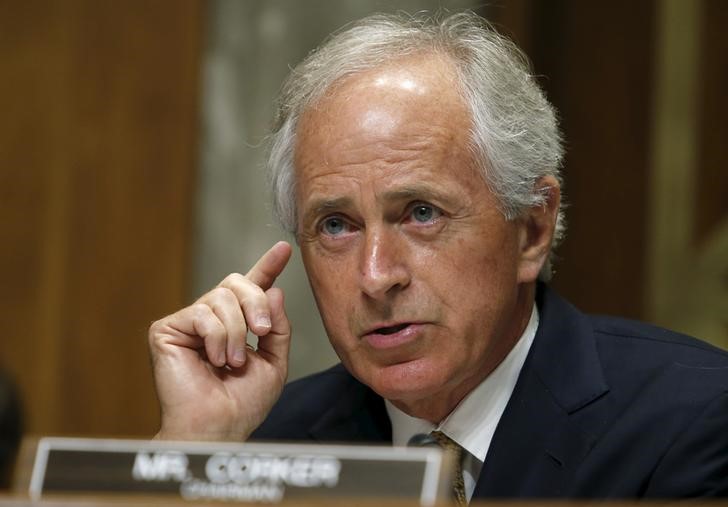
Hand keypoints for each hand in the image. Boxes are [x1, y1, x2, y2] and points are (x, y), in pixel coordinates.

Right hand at [148, 241, 292, 440]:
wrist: (219, 425)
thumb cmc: (243, 402)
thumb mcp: (274, 361)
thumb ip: (278, 326)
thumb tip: (274, 289)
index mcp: (237, 323)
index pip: (253, 286)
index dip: (268, 265)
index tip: (285, 248)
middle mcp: (212, 318)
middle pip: (236, 282)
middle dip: (256, 304)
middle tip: (261, 333)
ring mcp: (189, 322)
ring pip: (220, 296)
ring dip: (236, 331)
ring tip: (232, 362)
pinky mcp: (166, 329)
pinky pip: (201, 313)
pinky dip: (217, 338)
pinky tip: (215, 360)